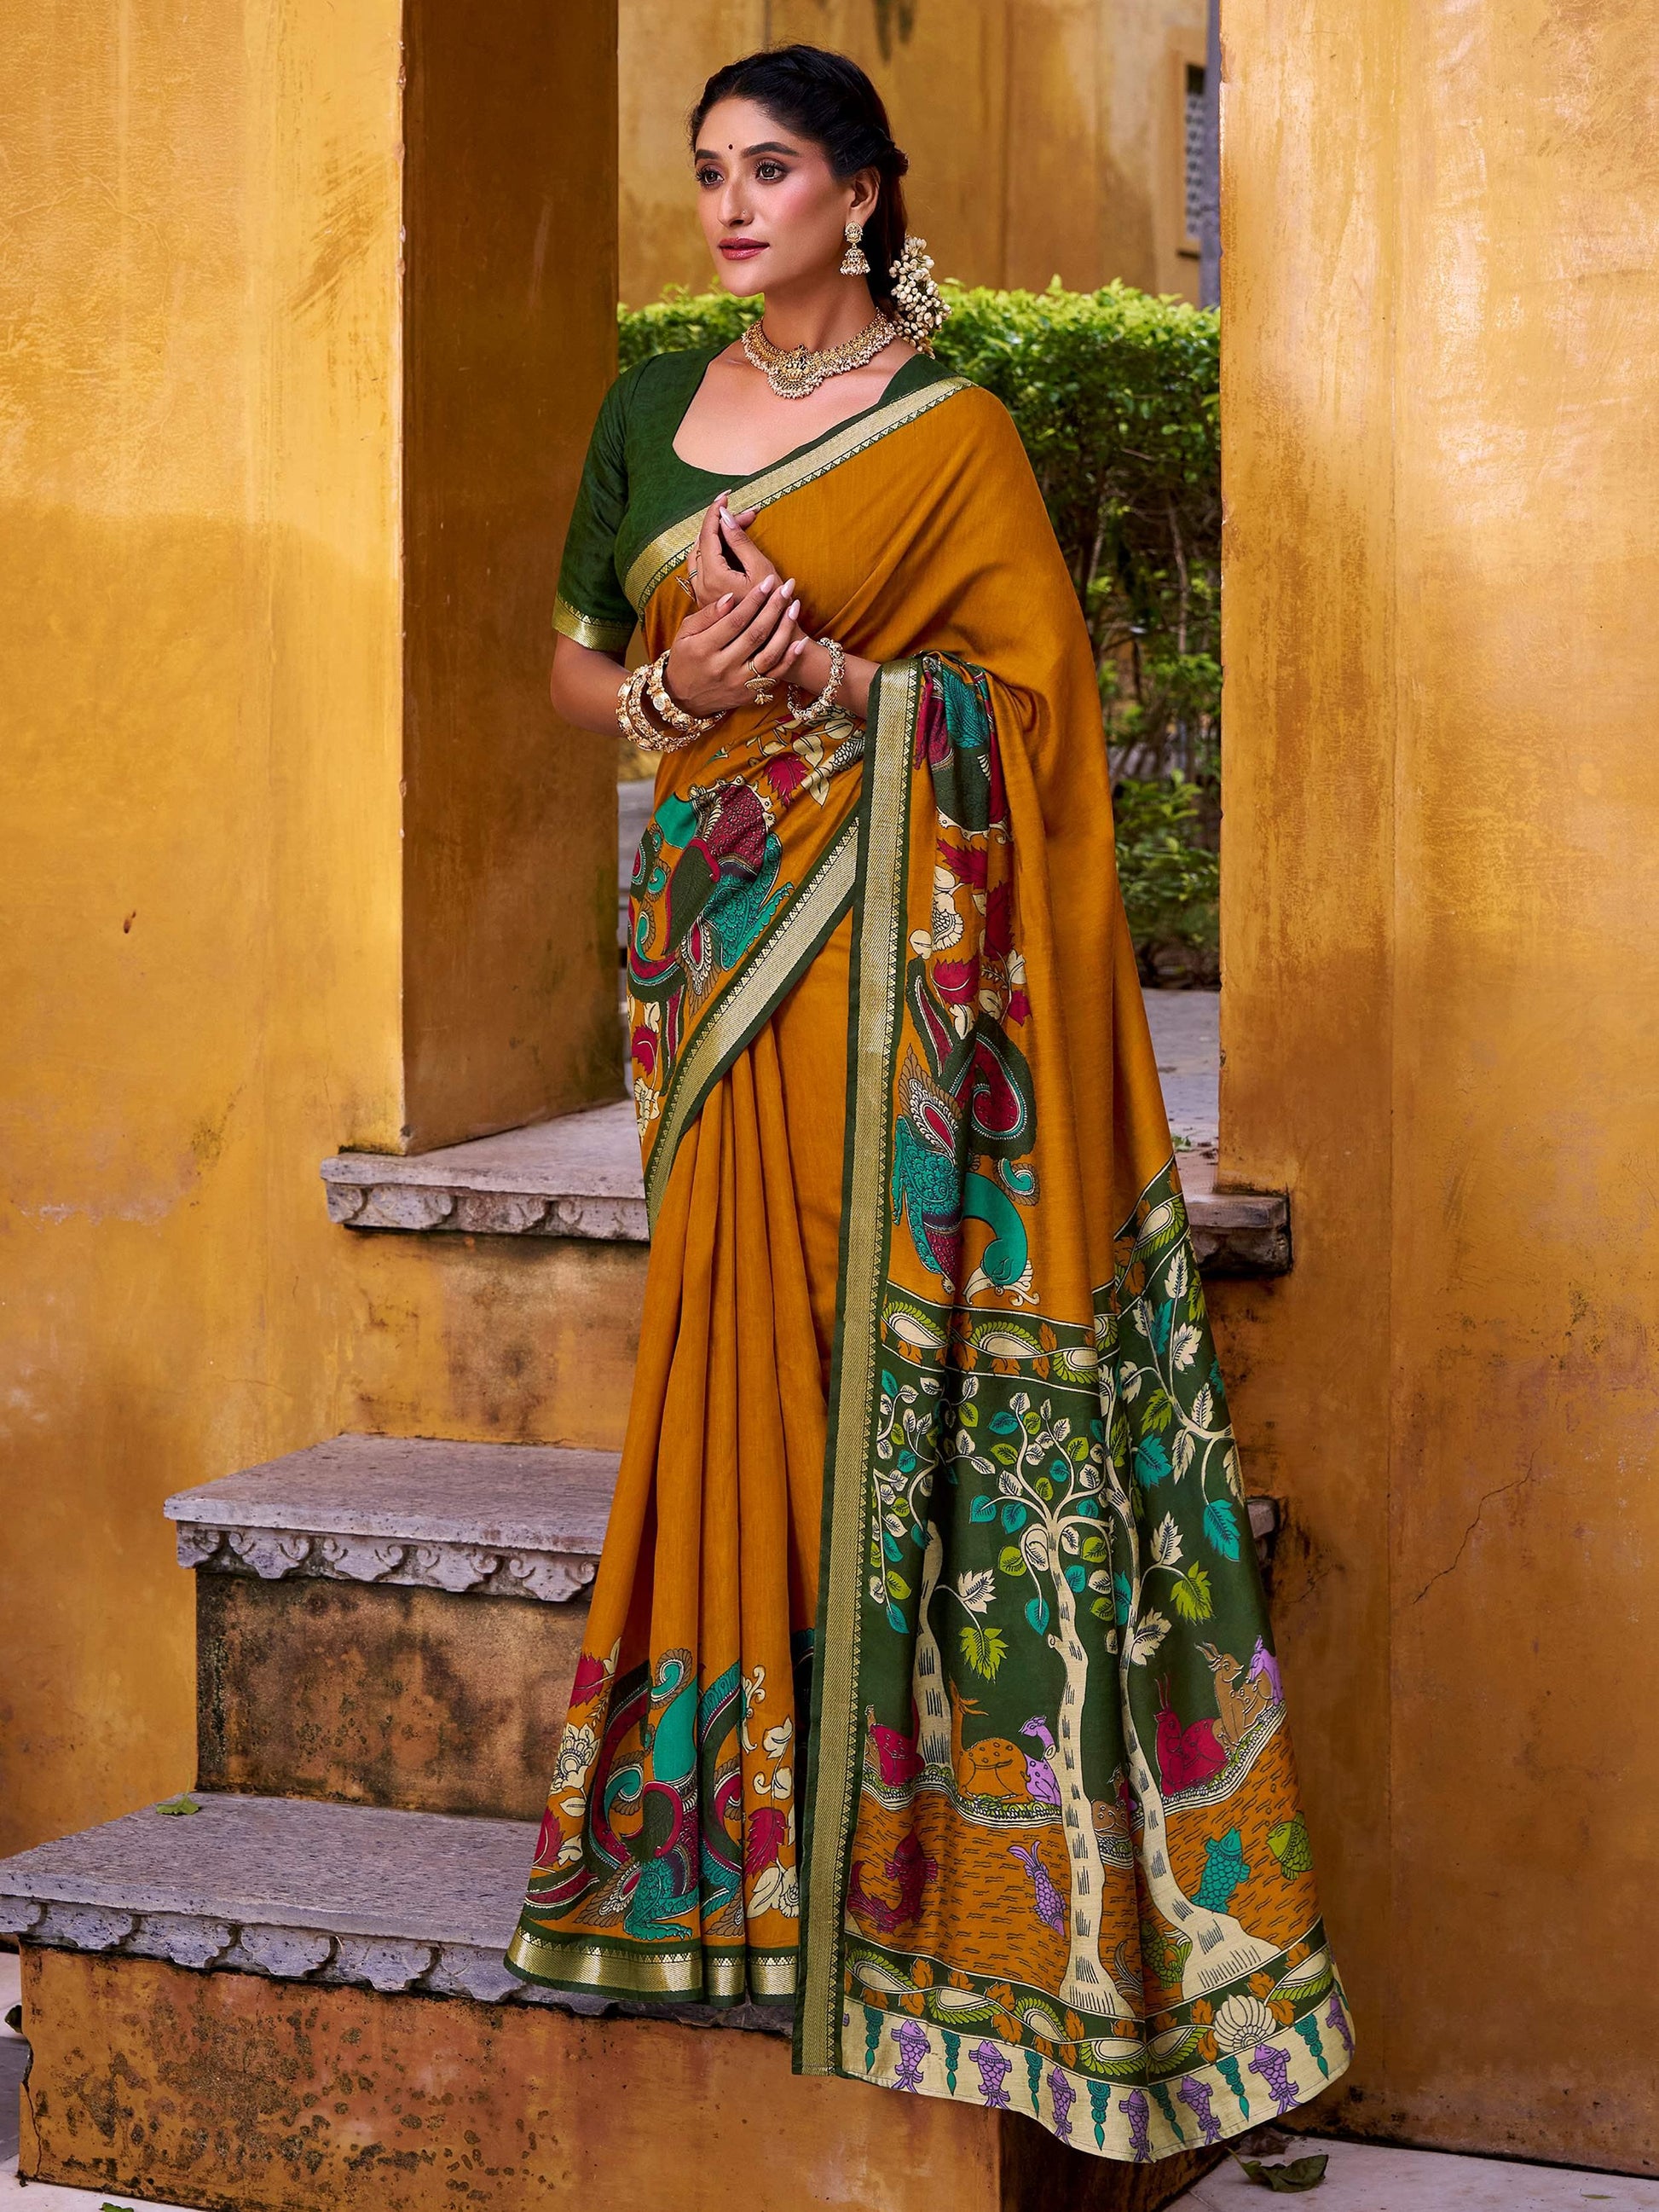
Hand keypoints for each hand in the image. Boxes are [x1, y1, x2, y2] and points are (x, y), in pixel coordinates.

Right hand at [666, 572, 808, 716]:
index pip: (735, 620)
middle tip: (787, 587)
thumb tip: (730, 597)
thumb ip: (707, 615)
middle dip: (774, 607)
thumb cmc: (685, 659)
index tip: (768, 582)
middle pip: (755, 634)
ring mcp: (739, 683)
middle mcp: (723, 667)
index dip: (754, 599)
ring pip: (769, 654)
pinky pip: (774, 675)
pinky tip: (800, 642)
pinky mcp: (750, 693)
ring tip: (795, 606)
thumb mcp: (685, 634)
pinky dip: (790, 659)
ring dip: (785, 629)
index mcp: (704, 649)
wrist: (684, 699)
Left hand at [688, 495, 762, 608]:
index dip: (715, 512)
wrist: (771, 642)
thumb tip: (725, 517)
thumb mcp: (761, 569)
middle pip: (702, 543)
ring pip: (699, 555)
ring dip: (715, 538)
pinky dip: (712, 552)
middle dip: (721, 524)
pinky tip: (728, 548)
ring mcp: (701, 594)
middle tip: (745, 517)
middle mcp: (701, 586)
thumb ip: (740, 541)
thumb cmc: (773, 606)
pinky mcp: (705, 599)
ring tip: (738, 528)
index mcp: (713, 577)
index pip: (708, 534)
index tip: (725, 496)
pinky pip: (701, 568)